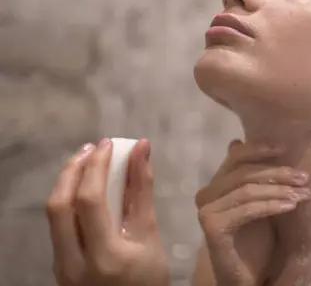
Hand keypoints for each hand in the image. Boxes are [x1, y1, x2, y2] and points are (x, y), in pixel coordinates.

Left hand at [46, 139, 168, 285]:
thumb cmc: (148, 277)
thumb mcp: (151, 236)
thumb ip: (142, 192)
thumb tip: (141, 149)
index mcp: (105, 256)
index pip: (90, 202)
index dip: (97, 167)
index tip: (110, 144)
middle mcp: (73, 262)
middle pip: (59, 206)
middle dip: (73, 170)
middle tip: (93, 148)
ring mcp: (60, 266)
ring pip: (53, 215)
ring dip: (68, 182)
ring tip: (88, 161)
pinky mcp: (56, 265)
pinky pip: (56, 225)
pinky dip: (68, 199)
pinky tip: (84, 188)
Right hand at [195, 140, 310, 285]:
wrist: (248, 276)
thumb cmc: (256, 240)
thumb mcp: (260, 202)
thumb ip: (254, 177)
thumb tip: (236, 140)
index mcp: (217, 184)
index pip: (236, 156)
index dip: (260, 149)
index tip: (285, 148)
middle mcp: (206, 194)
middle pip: (245, 172)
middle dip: (278, 172)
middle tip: (304, 177)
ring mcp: (207, 210)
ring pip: (247, 189)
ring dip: (279, 189)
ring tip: (303, 194)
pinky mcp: (213, 227)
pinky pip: (247, 209)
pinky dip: (271, 205)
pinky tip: (291, 206)